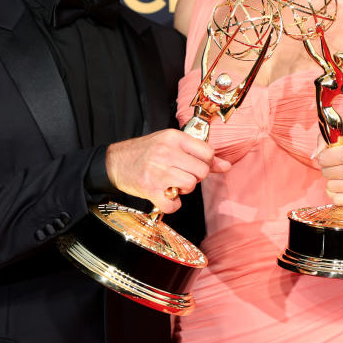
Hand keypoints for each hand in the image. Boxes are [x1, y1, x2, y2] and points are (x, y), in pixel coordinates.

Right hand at [105, 128, 230, 212]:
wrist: (115, 162)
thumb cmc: (146, 152)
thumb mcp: (171, 144)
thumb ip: (199, 153)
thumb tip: (227, 165)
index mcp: (173, 137)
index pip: (207, 153)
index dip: (206, 163)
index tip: (195, 165)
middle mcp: (166, 152)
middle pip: (202, 171)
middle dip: (196, 177)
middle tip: (183, 175)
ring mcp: (157, 171)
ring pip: (190, 186)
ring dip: (184, 189)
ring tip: (173, 184)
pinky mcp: (149, 189)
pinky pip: (173, 204)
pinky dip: (173, 204)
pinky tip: (166, 196)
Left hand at [316, 128, 342, 205]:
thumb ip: (331, 138)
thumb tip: (315, 153)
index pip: (326, 158)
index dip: (324, 155)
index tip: (329, 154)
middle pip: (327, 172)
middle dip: (327, 167)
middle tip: (336, 163)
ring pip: (331, 187)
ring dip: (332, 180)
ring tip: (340, 173)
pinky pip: (340, 200)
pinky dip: (336, 194)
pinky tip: (341, 185)